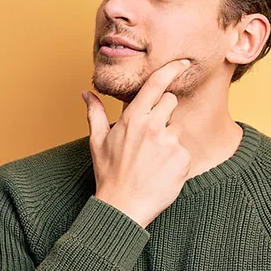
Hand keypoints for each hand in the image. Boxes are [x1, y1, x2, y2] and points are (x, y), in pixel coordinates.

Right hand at [81, 58, 191, 227]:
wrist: (123, 208)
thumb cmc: (109, 175)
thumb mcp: (97, 142)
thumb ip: (95, 113)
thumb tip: (86, 93)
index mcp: (132, 119)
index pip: (156, 84)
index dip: (172, 69)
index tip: (183, 62)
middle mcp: (152, 127)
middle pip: (171, 102)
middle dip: (164, 113)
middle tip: (150, 136)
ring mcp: (169, 143)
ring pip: (178, 127)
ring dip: (169, 138)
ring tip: (153, 159)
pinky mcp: (182, 159)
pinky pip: (184, 150)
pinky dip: (176, 159)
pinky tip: (162, 171)